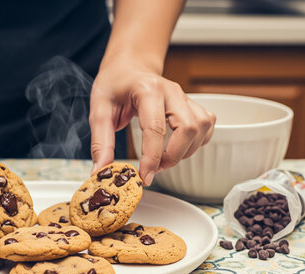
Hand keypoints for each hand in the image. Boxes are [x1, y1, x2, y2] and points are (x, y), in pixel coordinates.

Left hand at [89, 62, 215, 184]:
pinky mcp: (193, 104)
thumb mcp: (99, 110)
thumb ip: (101, 141)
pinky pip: (206, 125)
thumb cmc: (114, 85)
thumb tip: (101, 169)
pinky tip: (179, 146)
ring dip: (186, 151)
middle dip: (173, 156)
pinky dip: (197, 141)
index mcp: (147, 90)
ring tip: (164, 158)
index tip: (144, 176)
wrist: (129, 67)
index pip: (156, 128)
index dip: (152, 158)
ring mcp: (185, 96)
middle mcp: (171, 91)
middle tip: (154, 168)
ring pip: (201, 128)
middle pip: (187, 129)